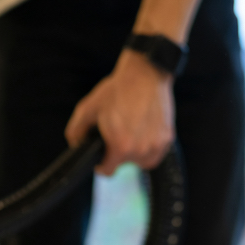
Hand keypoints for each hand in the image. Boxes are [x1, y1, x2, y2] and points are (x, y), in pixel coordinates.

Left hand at [64, 50, 174, 175]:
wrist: (145, 74)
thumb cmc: (117, 90)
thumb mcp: (88, 108)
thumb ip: (76, 131)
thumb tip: (76, 146)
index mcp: (120, 147)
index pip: (107, 171)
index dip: (100, 164)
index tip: (100, 155)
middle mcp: (140, 150)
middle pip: (124, 164)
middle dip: (117, 153)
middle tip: (116, 133)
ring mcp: (157, 145)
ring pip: (142, 161)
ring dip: (135, 152)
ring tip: (130, 133)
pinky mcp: (168, 138)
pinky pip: (155, 153)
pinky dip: (149, 147)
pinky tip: (142, 132)